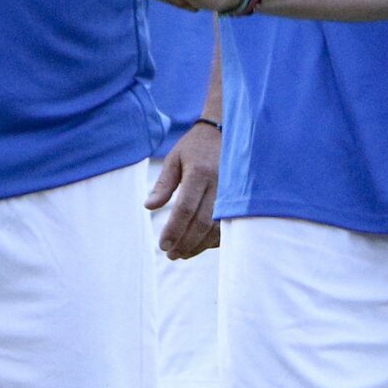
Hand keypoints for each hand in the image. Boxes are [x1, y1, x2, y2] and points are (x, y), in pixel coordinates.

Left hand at [145, 120, 221, 259]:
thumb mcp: (174, 159)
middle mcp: (219, 184)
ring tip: (182, 254)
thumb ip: (163, 184)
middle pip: (202, 222)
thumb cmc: (195, 147)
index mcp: (200, 173)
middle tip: (170, 255)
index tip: (162, 244)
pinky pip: (227, 226)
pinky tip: (199, 245)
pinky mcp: (239, 199)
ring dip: (199, 245)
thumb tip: (149, 207)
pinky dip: (213, 240)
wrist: (226, 132)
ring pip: (217, 228)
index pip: (185, 208)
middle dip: (185, 243)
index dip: (174, 230)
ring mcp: (232, 193)